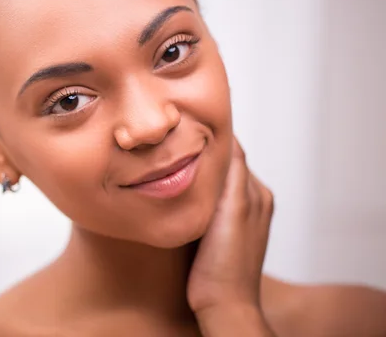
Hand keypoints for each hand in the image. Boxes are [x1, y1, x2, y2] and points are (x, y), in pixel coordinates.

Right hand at [187, 138, 274, 333]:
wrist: (222, 304)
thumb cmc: (227, 262)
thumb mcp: (233, 207)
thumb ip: (234, 171)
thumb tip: (228, 136)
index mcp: (258, 192)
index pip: (234, 151)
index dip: (212, 138)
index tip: (187, 126)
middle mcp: (252, 201)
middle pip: (223, 165)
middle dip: (202, 155)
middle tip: (174, 145)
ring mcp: (237, 217)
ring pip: (214, 182)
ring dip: (198, 174)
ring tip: (173, 165)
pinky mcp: (221, 231)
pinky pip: (209, 200)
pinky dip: (196, 192)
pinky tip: (180, 195)